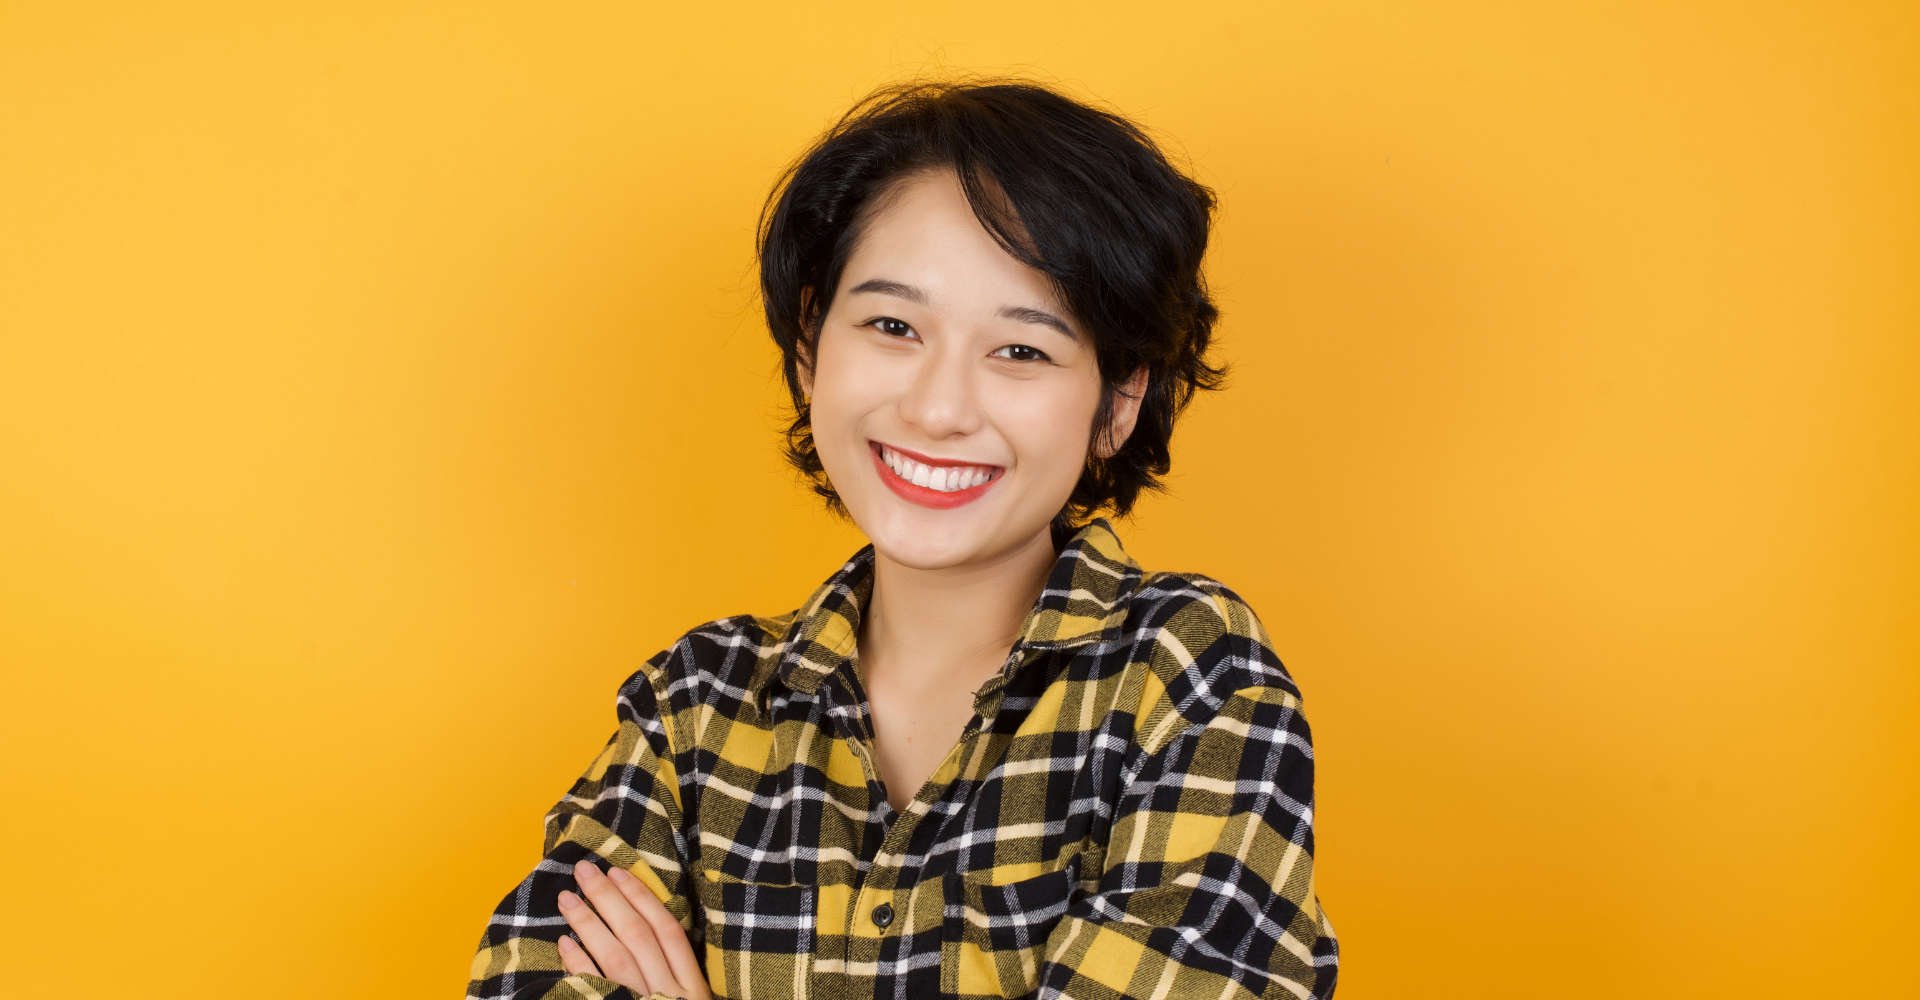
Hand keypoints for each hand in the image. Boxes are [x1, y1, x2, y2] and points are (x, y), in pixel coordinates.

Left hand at [556, 859, 710, 999]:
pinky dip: (579, 962)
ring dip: (589, 923)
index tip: (616, 872)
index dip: (642, 898)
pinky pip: (596, 984)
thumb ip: (674, 972)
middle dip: (609, 898)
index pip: (667, 929)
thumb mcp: (690, 999)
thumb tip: (640, 925)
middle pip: (638, 934)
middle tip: (583, 870)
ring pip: (616, 956)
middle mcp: (669, 990)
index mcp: (691, 983)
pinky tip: (565, 942)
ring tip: (566, 898)